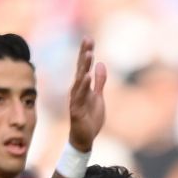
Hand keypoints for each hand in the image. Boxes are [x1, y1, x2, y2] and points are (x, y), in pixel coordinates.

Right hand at [68, 36, 106, 151]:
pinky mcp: (76, 110)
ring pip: (79, 80)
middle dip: (84, 54)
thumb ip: (99, 82)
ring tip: (88, 54)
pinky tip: (87, 76)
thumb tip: (101, 64)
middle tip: (87, 39)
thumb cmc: (90, 117)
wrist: (85, 138)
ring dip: (83, 67)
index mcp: (82, 86)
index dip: (86, 52)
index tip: (89, 38)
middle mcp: (77, 90)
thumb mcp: (98, 97)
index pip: (83, 66)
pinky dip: (83, 86)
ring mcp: (76, 99)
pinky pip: (79, 96)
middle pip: (80, 69)